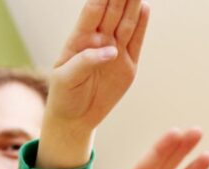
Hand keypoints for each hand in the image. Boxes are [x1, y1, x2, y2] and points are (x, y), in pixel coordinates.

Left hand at [39, 0, 150, 168]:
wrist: (75, 119)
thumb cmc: (64, 97)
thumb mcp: (67, 80)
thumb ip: (85, 62)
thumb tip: (111, 50)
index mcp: (78, 41)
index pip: (92, 12)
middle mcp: (98, 42)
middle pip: (112, 12)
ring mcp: (114, 51)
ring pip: (126, 22)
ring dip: (132, 4)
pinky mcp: (128, 64)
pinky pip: (136, 41)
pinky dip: (141, 25)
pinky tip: (144, 7)